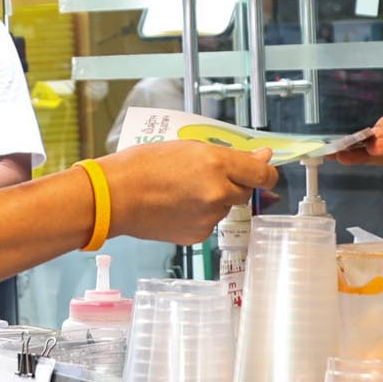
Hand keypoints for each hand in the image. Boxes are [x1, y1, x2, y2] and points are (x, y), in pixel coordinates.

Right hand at [99, 141, 278, 243]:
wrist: (116, 197)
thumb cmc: (143, 166)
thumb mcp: (188, 147)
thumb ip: (228, 155)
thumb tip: (261, 158)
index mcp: (216, 164)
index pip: (262, 174)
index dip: (266, 172)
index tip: (263, 170)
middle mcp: (218, 192)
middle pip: (245, 192)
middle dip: (234, 184)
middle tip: (206, 176)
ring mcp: (209, 217)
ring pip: (226, 207)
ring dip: (215, 200)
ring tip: (183, 191)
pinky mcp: (198, 235)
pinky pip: (210, 223)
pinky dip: (200, 215)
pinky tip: (178, 206)